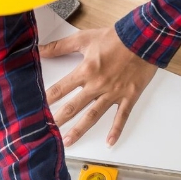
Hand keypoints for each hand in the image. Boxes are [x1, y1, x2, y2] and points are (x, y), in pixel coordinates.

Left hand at [40, 27, 156, 146]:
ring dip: (80, 130)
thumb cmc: (116, 37)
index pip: (61, 88)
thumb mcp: (84, 38)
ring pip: (93, 115)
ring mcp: (113, 93)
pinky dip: (116, 130)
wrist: (144, 37)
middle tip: (47, 132)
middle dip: (59, 119)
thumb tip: (39, 49)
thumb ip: (60, 46)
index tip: (36, 108)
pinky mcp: (129, 96)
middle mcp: (97, 85)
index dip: (47, 99)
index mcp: (85, 71)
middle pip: (73, 106)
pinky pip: (122, 116)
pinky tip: (109, 142)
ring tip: (68, 142)